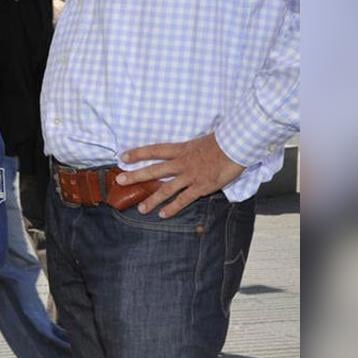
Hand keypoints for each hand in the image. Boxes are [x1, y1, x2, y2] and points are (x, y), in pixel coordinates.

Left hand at [118, 133, 245, 217]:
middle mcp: (181, 163)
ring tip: (140, 209)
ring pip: (166, 189)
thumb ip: (188, 150)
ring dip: (152, 199)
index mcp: (180, 149)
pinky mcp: (201, 186)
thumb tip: (182, 154)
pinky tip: (162, 214)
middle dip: (136, 176)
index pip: (154, 150)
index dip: (137, 153)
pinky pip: (184, 199)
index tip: (122, 157)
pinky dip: (173, 207)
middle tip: (119, 181)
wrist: (237, 145)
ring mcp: (190, 176)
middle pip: (154, 170)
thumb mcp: (199, 142)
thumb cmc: (222, 142)